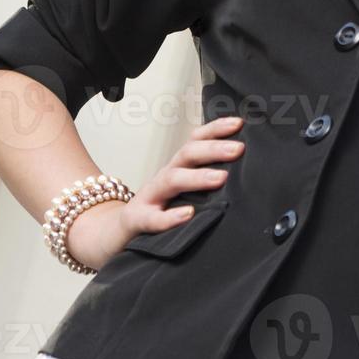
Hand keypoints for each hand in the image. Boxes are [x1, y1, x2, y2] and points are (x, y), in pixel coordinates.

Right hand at [66, 115, 245, 271]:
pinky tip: (187, 214)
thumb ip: (207, 183)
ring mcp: (149, 198)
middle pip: (187, 155)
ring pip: (171, 180)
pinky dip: (169, 217)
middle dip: (213, 149)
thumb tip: (246, 175)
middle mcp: (165, 178)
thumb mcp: (182, 193)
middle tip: (239, 149)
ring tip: (220, 178)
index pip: (196, 142)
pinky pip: (151, 218)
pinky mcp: (136, 221)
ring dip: (197, 178)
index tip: (240, 123)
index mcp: (178, 169)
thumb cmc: (158, 211)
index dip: (215, 130)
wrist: (112, 234)